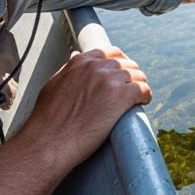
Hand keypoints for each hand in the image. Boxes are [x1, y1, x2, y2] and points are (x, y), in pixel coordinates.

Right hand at [23, 46, 150, 170]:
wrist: (49, 141)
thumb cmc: (48, 119)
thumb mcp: (54, 84)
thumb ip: (69, 70)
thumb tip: (75, 56)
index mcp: (81, 62)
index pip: (111, 53)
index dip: (121, 64)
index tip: (123, 75)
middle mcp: (96, 66)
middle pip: (127, 64)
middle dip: (132, 76)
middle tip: (132, 89)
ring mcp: (109, 79)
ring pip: (137, 75)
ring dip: (140, 86)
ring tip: (139, 98)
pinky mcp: (121, 96)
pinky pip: (143, 89)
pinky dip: (146, 95)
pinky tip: (143, 102)